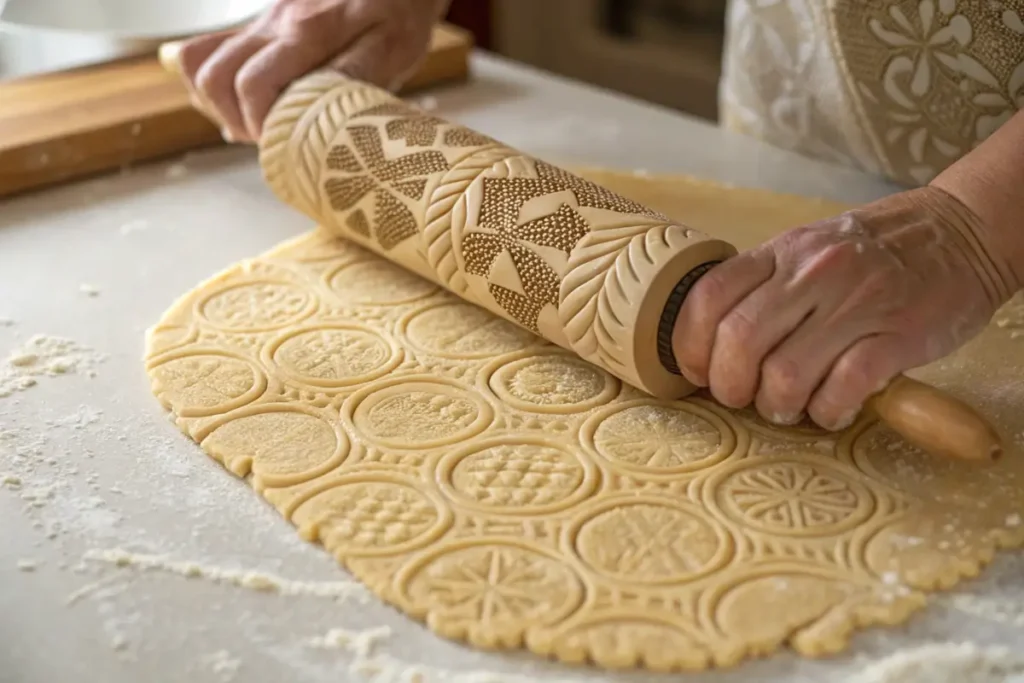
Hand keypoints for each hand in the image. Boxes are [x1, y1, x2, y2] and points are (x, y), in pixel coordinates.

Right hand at [177, 0, 449, 142]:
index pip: (254, 83)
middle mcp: (275, 23)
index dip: (258, 124)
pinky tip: (245, 102)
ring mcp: (262, 21)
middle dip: (235, 118)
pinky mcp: (260, 24)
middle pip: (215, 74)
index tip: (281, 144)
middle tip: (269, 139)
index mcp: (308, 31)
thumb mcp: (393, 50)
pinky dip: (215, 81)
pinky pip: (209, 49)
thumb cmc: (400, 15)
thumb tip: (318, 113)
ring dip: (218, 101)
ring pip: (202, 61)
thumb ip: (353, 77)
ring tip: (255, 124)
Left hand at [672, 186, 1016, 430]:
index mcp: (783, 251)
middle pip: (738, 341)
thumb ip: (764, 283)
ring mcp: (857, 303)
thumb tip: (710, 339)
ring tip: (788, 407)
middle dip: (728, 386)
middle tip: (742, 398)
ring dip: (777, 406)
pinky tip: (830, 409)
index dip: (689, 345)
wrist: (962, 232)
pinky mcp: (898, 336)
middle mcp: (813, 273)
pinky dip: (827, 412)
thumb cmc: (874, 251)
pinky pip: (843, 389)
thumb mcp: (809, 247)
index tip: (697, 371)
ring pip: (784, 374)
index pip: (708, 296)